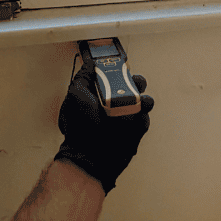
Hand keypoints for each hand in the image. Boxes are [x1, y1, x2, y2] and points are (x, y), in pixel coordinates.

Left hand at [53, 62, 153, 193]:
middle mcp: (113, 105)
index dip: (120, 70)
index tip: (123, 67)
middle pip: (133, 85)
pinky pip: (145, 118)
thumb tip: (90, 64)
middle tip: (135, 82)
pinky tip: (137, 117)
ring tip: (139, 101)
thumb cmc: (80, 127)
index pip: (114, 76)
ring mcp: (126, 118)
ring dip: (144, 98)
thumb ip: (84, 77)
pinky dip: (143, 116)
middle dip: (137, 81)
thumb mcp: (76, 95)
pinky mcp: (135, 130)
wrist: (91, 156)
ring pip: (143, 101)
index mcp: (99, 94)